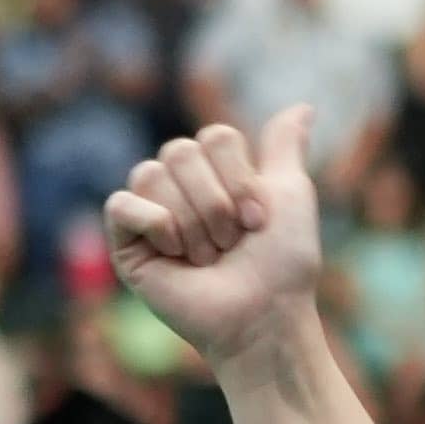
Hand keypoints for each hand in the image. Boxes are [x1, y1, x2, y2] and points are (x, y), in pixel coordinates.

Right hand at [106, 110, 329, 363]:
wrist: (262, 316)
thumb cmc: (281, 265)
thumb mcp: (292, 195)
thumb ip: (285, 147)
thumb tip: (303, 106)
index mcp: (216, 172)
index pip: (215, 137)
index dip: (241, 178)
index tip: (259, 221)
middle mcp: (181, 186)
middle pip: (180, 151)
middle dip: (216, 203)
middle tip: (231, 245)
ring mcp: (151, 213)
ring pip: (152, 173)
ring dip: (192, 222)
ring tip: (206, 258)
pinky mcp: (126, 243)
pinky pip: (121, 204)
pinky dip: (153, 224)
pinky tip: (174, 252)